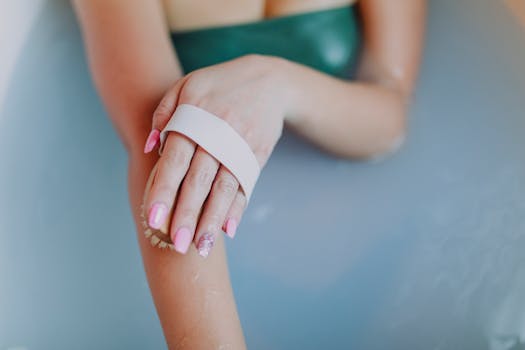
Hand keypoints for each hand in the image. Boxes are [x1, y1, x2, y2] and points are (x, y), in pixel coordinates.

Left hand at [142, 54, 291, 256]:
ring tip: (201, 247)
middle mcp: (219, 134)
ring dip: (213, 220)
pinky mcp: (258, 155)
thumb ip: (164, 115)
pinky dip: (238, 208)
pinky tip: (228, 229)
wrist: (269, 80)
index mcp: (195, 117)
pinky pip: (246, 185)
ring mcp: (242, 147)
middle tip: (176, 245)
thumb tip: (149, 149)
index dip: (164, 191)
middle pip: (199, 181)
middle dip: (187, 214)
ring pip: (225, 189)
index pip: (175, 161)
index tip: (153, 219)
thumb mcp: (187, 87)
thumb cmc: (219, 85)